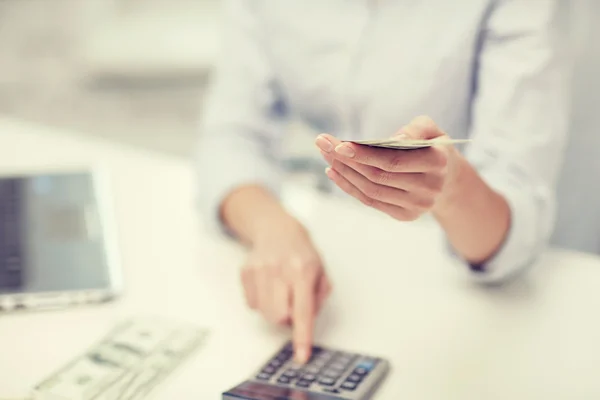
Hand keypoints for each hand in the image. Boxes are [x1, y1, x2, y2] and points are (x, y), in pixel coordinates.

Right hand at [241, 220, 331, 362]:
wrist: (277, 230)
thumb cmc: (302, 254)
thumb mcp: (321, 272)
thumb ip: (318, 298)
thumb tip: (305, 320)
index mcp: (303, 271)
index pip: (303, 310)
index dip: (302, 336)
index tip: (301, 355)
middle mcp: (279, 270)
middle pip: (279, 317)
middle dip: (288, 318)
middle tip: (293, 303)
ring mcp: (260, 270)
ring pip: (264, 314)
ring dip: (275, 311)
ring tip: (281, 293)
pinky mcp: (245, 272)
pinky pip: (252, 304)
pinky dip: (262, 302)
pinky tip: (268, 286)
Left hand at [315, 116, 460, 220]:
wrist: (447, 179)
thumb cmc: (432, 146)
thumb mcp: (430, 129)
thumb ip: (414, 128)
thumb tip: (393, 140)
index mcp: (437, 162)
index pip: (393, 161)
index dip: (364, 154)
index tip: (339, 145)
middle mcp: (429, 188)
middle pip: (378, 176)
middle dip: (346, 160)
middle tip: (323, 144)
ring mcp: (417, 205)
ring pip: (371, 190)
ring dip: (344, 173)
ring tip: (326, 156)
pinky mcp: (406, 216)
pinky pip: (371, 201)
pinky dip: (349, 187)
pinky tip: (333, 172)